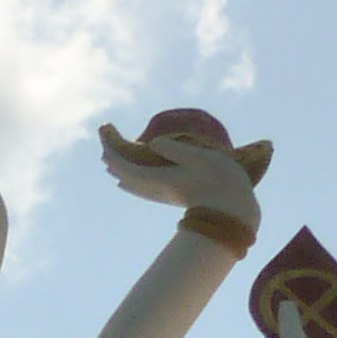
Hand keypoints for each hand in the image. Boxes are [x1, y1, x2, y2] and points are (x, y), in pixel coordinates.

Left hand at [100, 128, 259, 234]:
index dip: (110, 145)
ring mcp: (159, 194)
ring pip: (128, 181)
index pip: (121, 162)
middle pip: (121, 172)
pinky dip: (129, 176)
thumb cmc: (218, 180)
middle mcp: (152, 189)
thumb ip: (173, 149)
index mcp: (155, 178)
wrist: (231, 210)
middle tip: (106, 133)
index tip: (105, 127)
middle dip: (111, 153)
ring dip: (119, 165)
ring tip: (112, 151)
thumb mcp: (197, 157)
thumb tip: (152, 143)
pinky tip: (128, 177)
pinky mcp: (168, 196)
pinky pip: (139, 186)